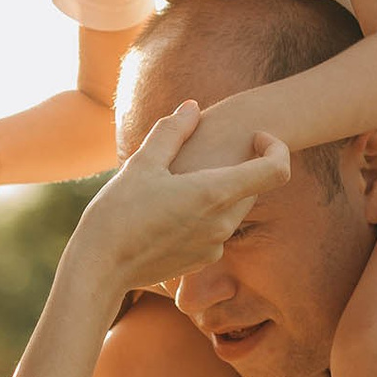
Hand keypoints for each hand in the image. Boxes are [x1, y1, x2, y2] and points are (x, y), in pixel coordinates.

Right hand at [71, 102, 290, 293]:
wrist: (100, 270)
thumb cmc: (117, 213)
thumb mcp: (142, 164)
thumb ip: (172, 132)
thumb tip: (191, 107)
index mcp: (214, 194)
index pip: (276, 170)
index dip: (276, 148)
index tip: (255, 137)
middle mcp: (223, 223)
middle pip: (254, 185)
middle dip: (240, 165)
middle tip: (202, 153)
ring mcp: (215, 245)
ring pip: (235, 206)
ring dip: (220, 188)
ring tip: (177, 182)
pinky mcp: (202, 259)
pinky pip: (218, 228)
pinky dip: (206, 211)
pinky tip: (170, 209)